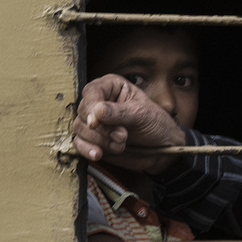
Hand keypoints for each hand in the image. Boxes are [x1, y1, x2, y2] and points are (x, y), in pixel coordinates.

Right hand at [70, 74, 186, 171]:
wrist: (162, 150)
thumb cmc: (156, 124)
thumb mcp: (141, 114)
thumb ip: (119, 112)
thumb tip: (96, 111)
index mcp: (111, 87)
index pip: (92, 92)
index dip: (90, 107)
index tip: (94, 122)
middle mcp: (100, 102)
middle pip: (83, 112)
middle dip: (101, 128)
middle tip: (122, 136)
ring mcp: (95, 122)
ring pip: (80, 129)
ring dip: (99, 140)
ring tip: (120, 145)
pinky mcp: (93, 140)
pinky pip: (79, 144)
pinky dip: (87, 150)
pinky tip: (98, 154)